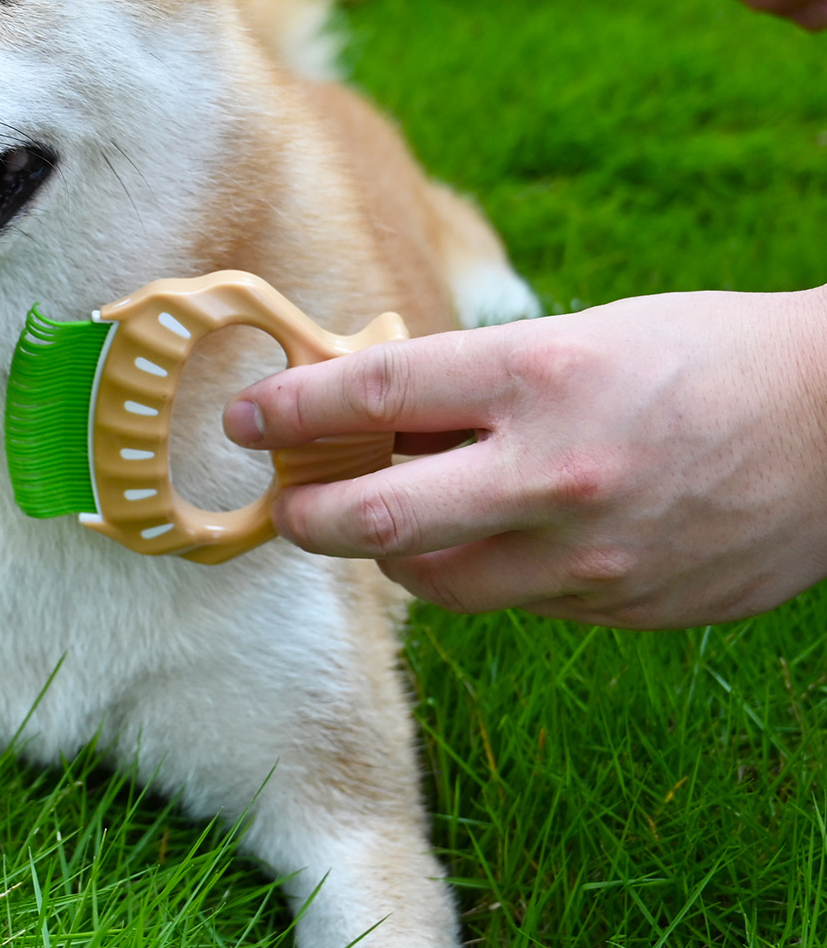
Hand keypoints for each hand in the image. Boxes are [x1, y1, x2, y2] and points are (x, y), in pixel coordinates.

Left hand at [224, 289, 826, 627]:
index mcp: (545, 374)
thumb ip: (473, 384)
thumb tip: (368, 419)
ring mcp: (592, 557)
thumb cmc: (702, 356)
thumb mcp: (581, 337)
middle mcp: (559, 472)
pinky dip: (480, 570)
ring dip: (392, 550)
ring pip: (434, 581)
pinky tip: (495, 535)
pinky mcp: (622, 610)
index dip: (291, 408)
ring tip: (391, 517)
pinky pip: (511, 603)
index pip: (375, 394)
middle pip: (378, 520)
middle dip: (309, 516)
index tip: (245, 419)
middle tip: (287, 505)